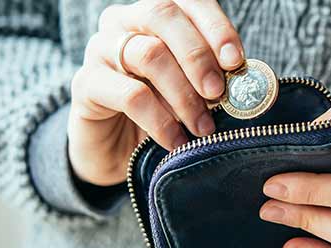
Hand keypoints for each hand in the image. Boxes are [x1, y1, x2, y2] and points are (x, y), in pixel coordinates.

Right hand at [69, 0, 243, 185]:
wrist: (116, 150)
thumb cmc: (162, 112)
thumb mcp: (192, 91)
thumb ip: (213, 77)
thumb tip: (244, 80)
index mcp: (157, 15)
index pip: (189, 1)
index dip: (216, 27)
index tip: (235, 61)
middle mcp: (125, 21)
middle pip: (163, 14)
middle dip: (198, 56)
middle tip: (218, 93)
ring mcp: (100, 48)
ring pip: (149, 54)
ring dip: (184, 94)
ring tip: (203, 126)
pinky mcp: (85, 83)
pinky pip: (129, 95)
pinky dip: (160, 120)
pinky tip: (176, 141)